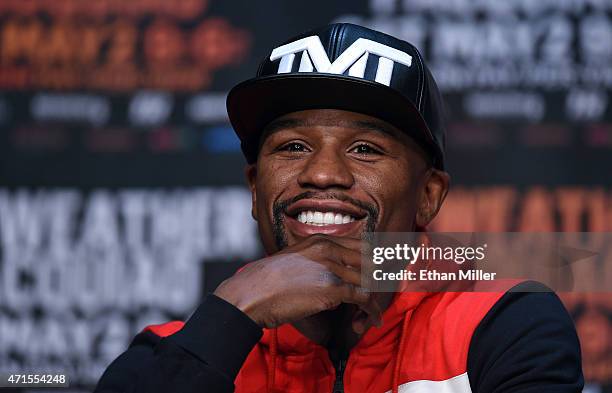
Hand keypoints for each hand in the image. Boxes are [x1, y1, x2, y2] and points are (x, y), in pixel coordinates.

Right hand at [213, 235, 381, 329]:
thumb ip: (317, 263)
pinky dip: (371, 311)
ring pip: (370, 280)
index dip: (375, 263)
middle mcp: (329, 249)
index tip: (380, 277)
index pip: (361, 246)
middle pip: (371, 261)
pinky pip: (364, 297)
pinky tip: (372, 320)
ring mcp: (332, 267)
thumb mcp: (295, 260)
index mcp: (320, 240)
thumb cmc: (267, 281)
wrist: (252, 293)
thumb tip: (333, 281)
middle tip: (381, 297)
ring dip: (374, 300)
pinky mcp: (333, 288)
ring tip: (372, 314)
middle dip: (380, 281)